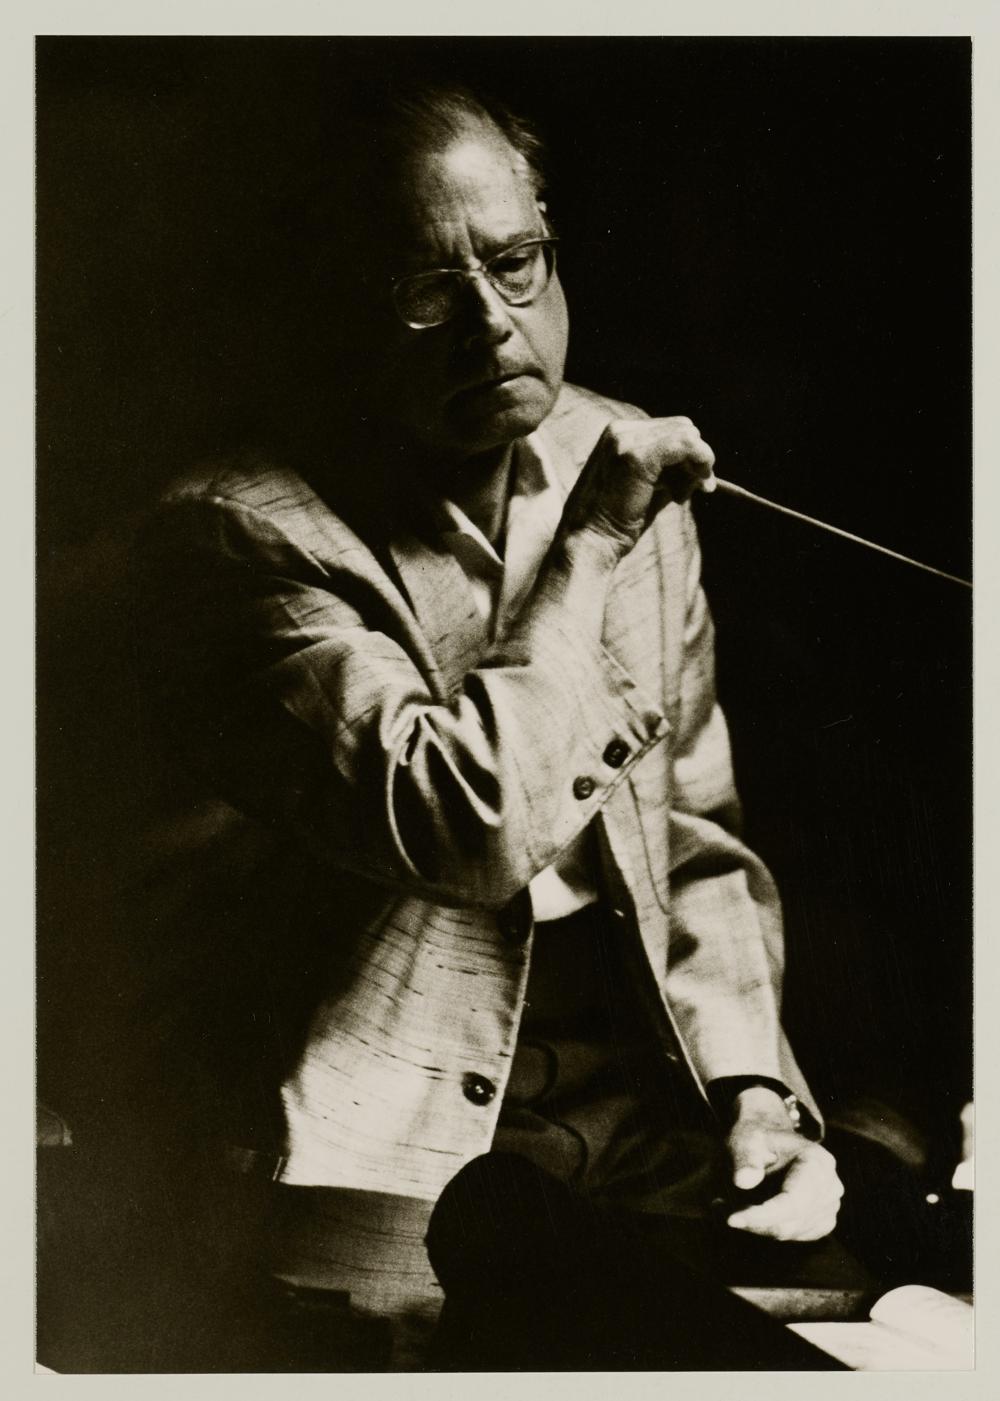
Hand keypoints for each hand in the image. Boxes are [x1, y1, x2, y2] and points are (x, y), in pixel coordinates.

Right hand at [561, 416, 716, 552]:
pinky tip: (683, 494)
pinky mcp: (637, 456)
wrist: (589, 543)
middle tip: (682, 496)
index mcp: (619, 434)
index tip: (686, 490)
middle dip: (694, 461)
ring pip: (689, 435)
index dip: (688, 458)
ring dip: (696, 468)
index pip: (672, 429)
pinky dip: (699, 464)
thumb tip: (703, 466)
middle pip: (684, 428)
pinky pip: (688, 445)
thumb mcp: (647, 487)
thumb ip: (670, 471)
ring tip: (678, 498)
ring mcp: (627, 439)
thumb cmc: (617, 523)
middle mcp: (620, 429)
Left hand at [724, 1088, 843, 1241]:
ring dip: (758, 1225)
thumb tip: (743, 1181)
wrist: (771, 1140)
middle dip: (755, 1221)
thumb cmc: (758, 1138)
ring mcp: (830, 1206)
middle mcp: (831, 1186)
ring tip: (732, 1206)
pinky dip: (769, 1229)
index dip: (763, 1215)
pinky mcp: (822, 1221)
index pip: (793, 1201)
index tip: (731, 1219)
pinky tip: (752, 1212)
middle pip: (792, 1220)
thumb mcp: (745, 1139)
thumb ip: (744, 1158)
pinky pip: (794, 1235)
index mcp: (817, 1161)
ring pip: (790, 1231)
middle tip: (723, 1211)